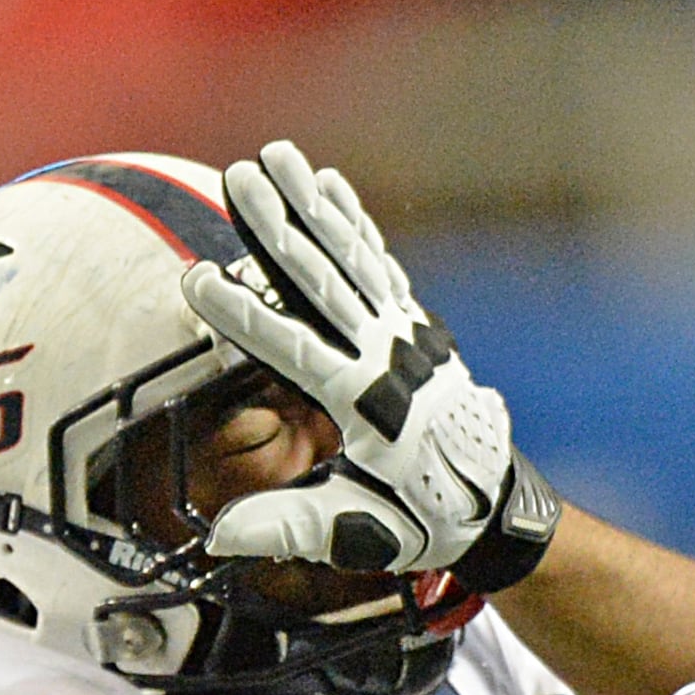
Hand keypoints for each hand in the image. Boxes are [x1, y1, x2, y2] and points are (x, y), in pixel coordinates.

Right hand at [178, 141, 554, 592]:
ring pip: (353, 258)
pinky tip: (331, 184)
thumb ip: (288, 529)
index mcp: (368, 405)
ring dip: (313, 206)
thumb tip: (220, 537)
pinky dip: (357, 224)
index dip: (246, 317)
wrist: (496, 506)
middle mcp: (389, 358)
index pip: (295, 351)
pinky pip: (382, 265)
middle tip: (237, 179)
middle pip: (325, 282)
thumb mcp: (356, 533)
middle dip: (278, 229)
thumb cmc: (421, 521)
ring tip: (275, 157)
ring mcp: (406, 335)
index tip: (198, 282)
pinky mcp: (416, 326)